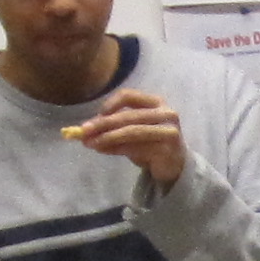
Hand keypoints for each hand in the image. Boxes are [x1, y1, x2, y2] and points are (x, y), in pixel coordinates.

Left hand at [74, 85, 188, 184]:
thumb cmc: (151, 143)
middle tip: (84, 131)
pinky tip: (104, 150)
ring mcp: (168, 131)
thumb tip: (84, 131)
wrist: (175, 164)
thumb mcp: (132, 131)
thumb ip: (113, 128)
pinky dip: (117, 149)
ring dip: (108, 137)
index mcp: (156, 102)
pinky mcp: (167, 149)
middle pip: (128, 115)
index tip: (96, 115)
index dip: (110, 104)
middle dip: (103, 123)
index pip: (129, 96)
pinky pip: (137, 148)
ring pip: (132, 131)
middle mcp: (165, 113)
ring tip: (91, 143)